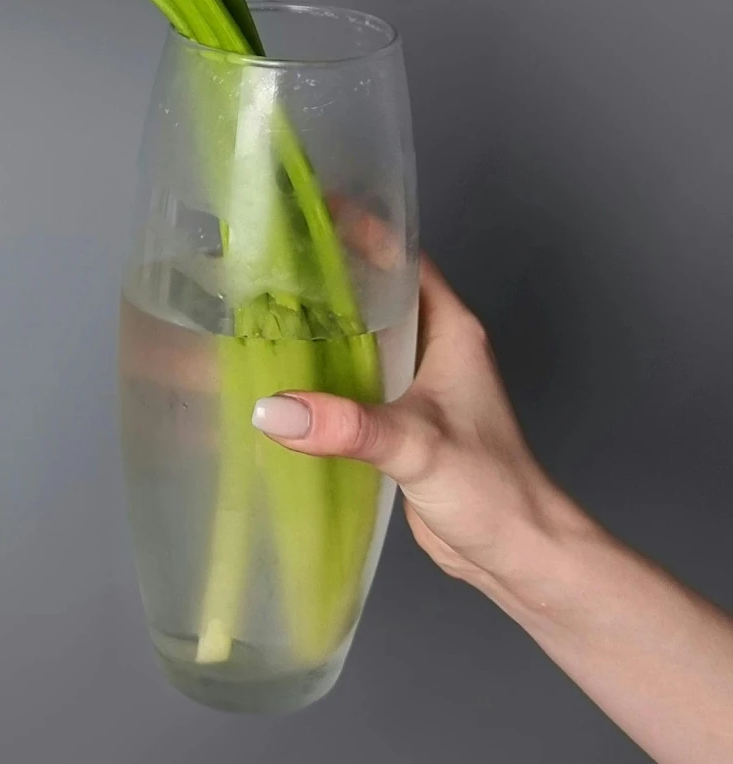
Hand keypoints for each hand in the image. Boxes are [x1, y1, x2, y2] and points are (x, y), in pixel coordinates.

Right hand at [253, 257, 585, 592]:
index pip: (401, 258)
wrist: (516, 553)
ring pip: (356, 340)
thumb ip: (348, 425)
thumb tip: (272, 409)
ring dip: (313, 330)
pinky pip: (348, 385)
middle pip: (370, 294)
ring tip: (247, 313)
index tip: (301, 210)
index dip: (357, 229)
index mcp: (450, 330)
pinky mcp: (395, 423)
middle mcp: (432, 348)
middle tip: (255, 263)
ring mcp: (413, 386)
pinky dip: (314, 377)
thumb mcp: (417, 446)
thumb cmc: (492, 488)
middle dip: (319, 277)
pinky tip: (272, 382)